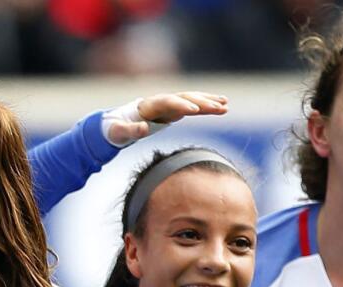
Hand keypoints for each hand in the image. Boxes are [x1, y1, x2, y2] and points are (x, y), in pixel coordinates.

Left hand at [103, 91, 228, 145]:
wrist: (118, 123)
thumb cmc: (116, 130)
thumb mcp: (119, 133)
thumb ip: (130, 131)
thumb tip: (145, 129)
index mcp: (148, 105)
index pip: (167, 101)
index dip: (181, 105)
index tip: (194, 111)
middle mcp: (161, 101)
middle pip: (184, 97)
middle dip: (201, 102)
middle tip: (218, 107)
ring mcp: (169, 104)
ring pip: (192, 99)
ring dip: (209, 101)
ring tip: (225, 105)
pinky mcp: (175, 109)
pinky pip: (194, 105)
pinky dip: (208, 105)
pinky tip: (223, 106)